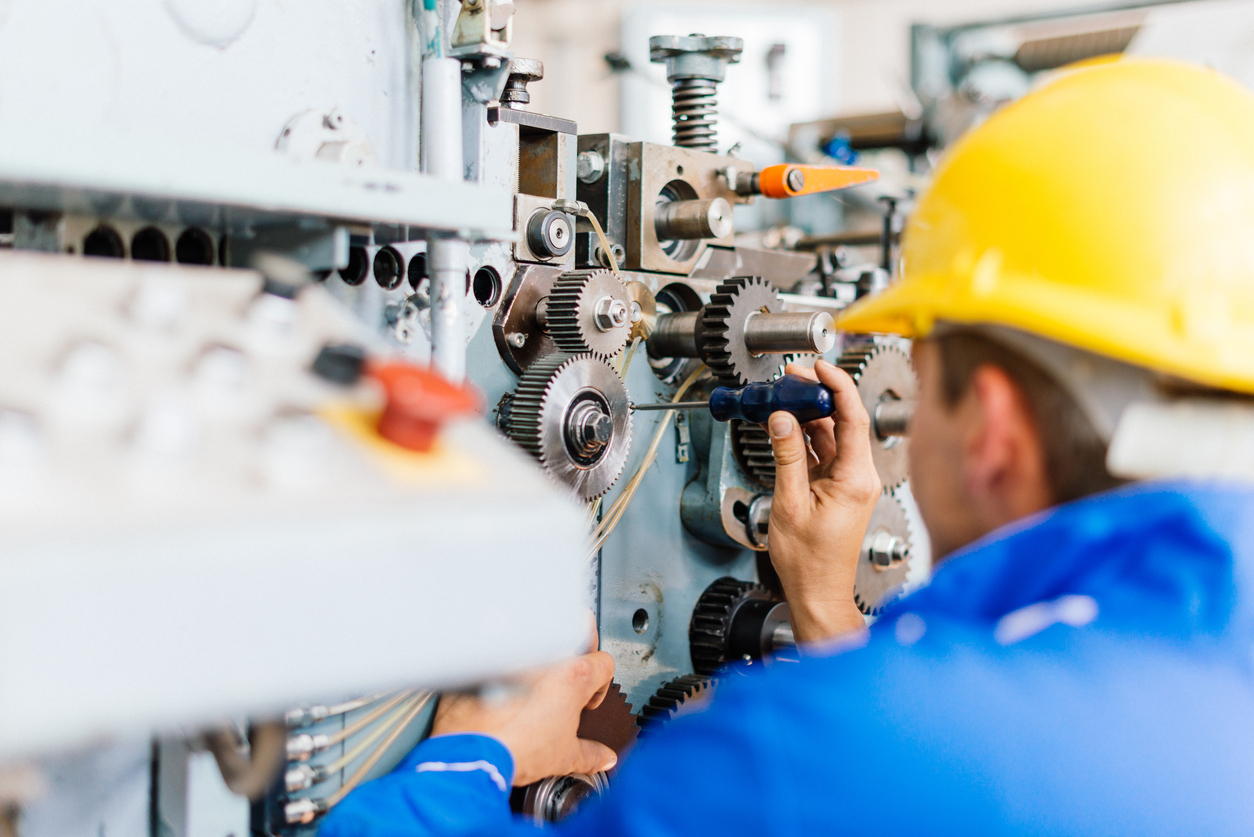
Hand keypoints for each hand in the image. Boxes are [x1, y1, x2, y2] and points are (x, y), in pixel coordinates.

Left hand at [431, 632, 617, 786]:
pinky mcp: (485, 656)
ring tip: (532, 681)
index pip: (604, 663)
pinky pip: (502, 649)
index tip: (586, 701)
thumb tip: (603, 758)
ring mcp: (514, 651)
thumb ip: (590, 754)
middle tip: (568, 675)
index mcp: (572, 675)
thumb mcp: (563, 757)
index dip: (600, 685)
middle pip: (577, 628)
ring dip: (541, 652)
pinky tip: (501, 686)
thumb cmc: (513, 748)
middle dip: (579, 648)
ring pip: (539, 633)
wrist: (470, 750)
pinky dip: (504, 663)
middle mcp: (546, 655)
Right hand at [767, 359, 880, 642]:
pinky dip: (807, 437)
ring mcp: (850, 482)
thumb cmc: (810, 561)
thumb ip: (787, 456)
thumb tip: (782, 419)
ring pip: (832, 435)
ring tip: (786, 397)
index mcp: (857, 478)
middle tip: (793, 377)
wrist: (817, 591)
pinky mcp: (838, 488)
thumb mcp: (790, 502)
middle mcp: (860, 477)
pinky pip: (825, 453)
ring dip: (810, 415)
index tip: (817, 367)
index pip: (853, 417)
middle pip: (843, 421)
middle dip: (818, 395)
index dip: (836, 386)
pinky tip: (788, 426)